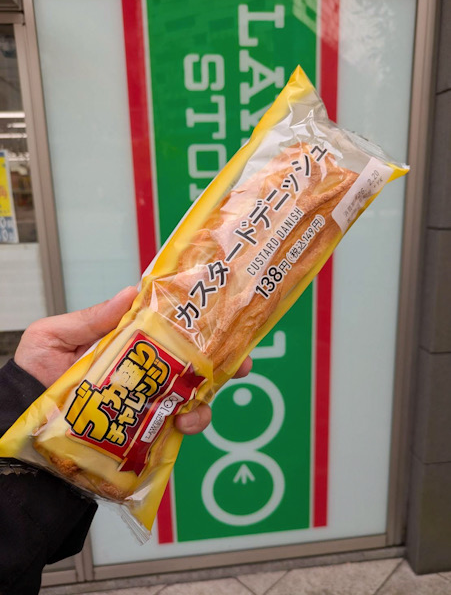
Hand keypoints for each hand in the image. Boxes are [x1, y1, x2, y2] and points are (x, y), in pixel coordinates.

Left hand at [14, 286, 251, 434]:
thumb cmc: (33, 375)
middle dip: (224, 361)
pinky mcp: (144, 434)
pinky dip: (188, 426)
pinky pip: (175, 430)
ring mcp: (146, 404)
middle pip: (192, 364)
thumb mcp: (54, 337)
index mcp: (127, 345)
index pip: (169, 330)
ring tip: (201, 403)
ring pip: (192, 398)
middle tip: (243, 361)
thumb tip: (132, 292)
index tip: (225, 317)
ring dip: (207, 398)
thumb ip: (91, 319)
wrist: (20, 422)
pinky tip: (183, 424)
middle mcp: (144, 373)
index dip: (199, 323)